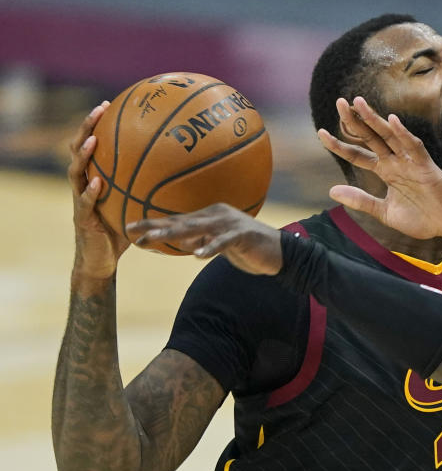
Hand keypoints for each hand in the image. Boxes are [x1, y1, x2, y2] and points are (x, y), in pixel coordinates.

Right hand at [69, 101, 130, 285]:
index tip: (107, 104)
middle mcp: (82, 185)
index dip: (96, 124)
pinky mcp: (82, 219)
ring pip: (75, 173)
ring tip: (93, 140)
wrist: (101, 261)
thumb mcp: (135, 206)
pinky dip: (91, 192)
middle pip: (78, 150)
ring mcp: (79, 201)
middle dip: (87, 127)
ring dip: (84, 155)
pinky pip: (86, 203)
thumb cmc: (121, 232)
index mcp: (94, 179)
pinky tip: (98, 183)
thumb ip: (148, 191)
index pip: (92, 145)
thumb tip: (181, 177)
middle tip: (99, 110)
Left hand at [126, 204, 282, 274]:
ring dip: (175, 234)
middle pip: (182, 221)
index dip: (153, 224)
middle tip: (132, 230)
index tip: (130, 228)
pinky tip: (198, 256)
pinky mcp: (243, 235)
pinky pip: (223, 242)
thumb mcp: (220, 245)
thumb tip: (182, 242)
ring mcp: (230, 224)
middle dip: (155, 226)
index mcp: (210, 216)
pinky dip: (210, 248)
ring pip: (198, 228)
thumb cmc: (250, 249)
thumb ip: (202, 241)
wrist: (282, 252)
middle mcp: (217, 215)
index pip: (177, 220)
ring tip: (156, 238)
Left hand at [318, 96, 441, 240]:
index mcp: (386, 171)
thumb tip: (331, 191)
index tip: (321, 133)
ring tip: (359, 103)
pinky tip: (392, 121)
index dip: (340, 145)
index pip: (359, 154)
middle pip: (371, 137)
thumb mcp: (384, 212)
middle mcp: (396, 162)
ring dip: (375, 119)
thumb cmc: (421, 218)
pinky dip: (403, 134)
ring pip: (390, 136)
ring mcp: (411, 162)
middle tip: (339, 102)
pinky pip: (414, 146)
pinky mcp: (426, 166)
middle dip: (355, 121)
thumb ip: (361, 201)